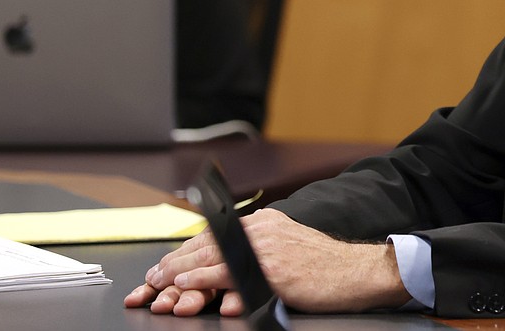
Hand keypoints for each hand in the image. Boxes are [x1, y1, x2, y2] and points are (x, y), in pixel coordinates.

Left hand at [124, 208, 411, 315]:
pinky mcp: (269, 268)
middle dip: (173, 262)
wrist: (355, 272)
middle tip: (149, 278)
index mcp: (263, 223)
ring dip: (177, 270)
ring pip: (209, 257)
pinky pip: (226, 272)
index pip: (214, 236)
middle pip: (206, 244)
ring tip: (157, 282)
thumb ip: (257, 252)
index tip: (164, 266)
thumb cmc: (324, 267)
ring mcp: (264, 247)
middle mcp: (260, 229)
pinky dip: (199, 277)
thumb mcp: (287, 248)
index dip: (185, 251)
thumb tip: (226, 268)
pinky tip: (183, 282)